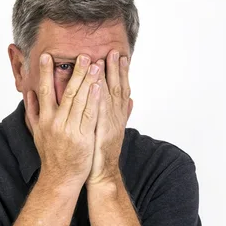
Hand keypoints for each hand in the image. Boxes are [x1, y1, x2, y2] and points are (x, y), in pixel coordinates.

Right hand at [25, 52, 101, 190]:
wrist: (60, 178)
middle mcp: (56, 123)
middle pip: (66, 92)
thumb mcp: (36, 133)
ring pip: (80, 101)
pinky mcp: (83, 137)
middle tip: (81, 54)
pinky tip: (98, 87)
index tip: (48, 56)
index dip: (46, 73)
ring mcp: (70, 130)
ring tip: (95, 64)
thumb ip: (32, 112)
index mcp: (44, 120)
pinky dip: (94, 100)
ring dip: (88, 81)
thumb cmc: (51, 155)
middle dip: (75, 72)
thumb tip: (28, 93)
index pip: (45, 91)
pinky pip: (89, 115)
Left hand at [85, 50, 132, 187]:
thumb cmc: (102, 153)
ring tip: (103, 61)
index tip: (120, 55)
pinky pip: (99, 112)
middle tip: (114, 51)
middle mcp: (115, 118)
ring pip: (109, 97)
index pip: (121, 90)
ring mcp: (109, 125)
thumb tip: (129, 101)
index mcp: (116, 116)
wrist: (101, 174)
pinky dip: (98, 98)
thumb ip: (120, 114)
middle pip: (117, 89)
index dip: (122, 73)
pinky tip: (96, 85)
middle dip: (116, 70)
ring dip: (107, 79)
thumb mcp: (112, 130)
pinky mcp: (101, 132)